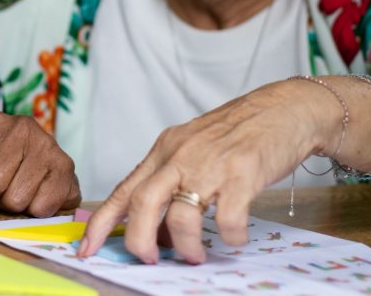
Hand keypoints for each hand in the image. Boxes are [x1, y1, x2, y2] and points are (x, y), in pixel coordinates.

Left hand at [0, 110, 79, 215]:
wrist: (46, 165)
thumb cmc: (2, 164)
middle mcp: (21, 126)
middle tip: (2, 185)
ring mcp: (47, 145)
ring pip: (14, 199)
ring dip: (14, 204)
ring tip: (20, 188)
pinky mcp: (66, 167)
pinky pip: (40, 208)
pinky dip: (36, 209)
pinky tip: (38, 192)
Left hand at [79, 80, 336, 263]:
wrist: (285, 110)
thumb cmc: (238, 134)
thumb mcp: (194, 150)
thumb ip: (172, 184)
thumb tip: (155, 232)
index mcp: (165, 150)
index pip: (124, 189)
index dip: (100, 222)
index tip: (85, 247)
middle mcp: (181, 155)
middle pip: (142, 202)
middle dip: (139, 240)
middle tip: (148, 260)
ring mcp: (212, 164)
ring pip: (181, 215)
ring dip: (187, 246)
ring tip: (196, 255)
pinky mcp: (243, 173)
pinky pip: (228, 219)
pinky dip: (229, 236)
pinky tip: (235, 236)